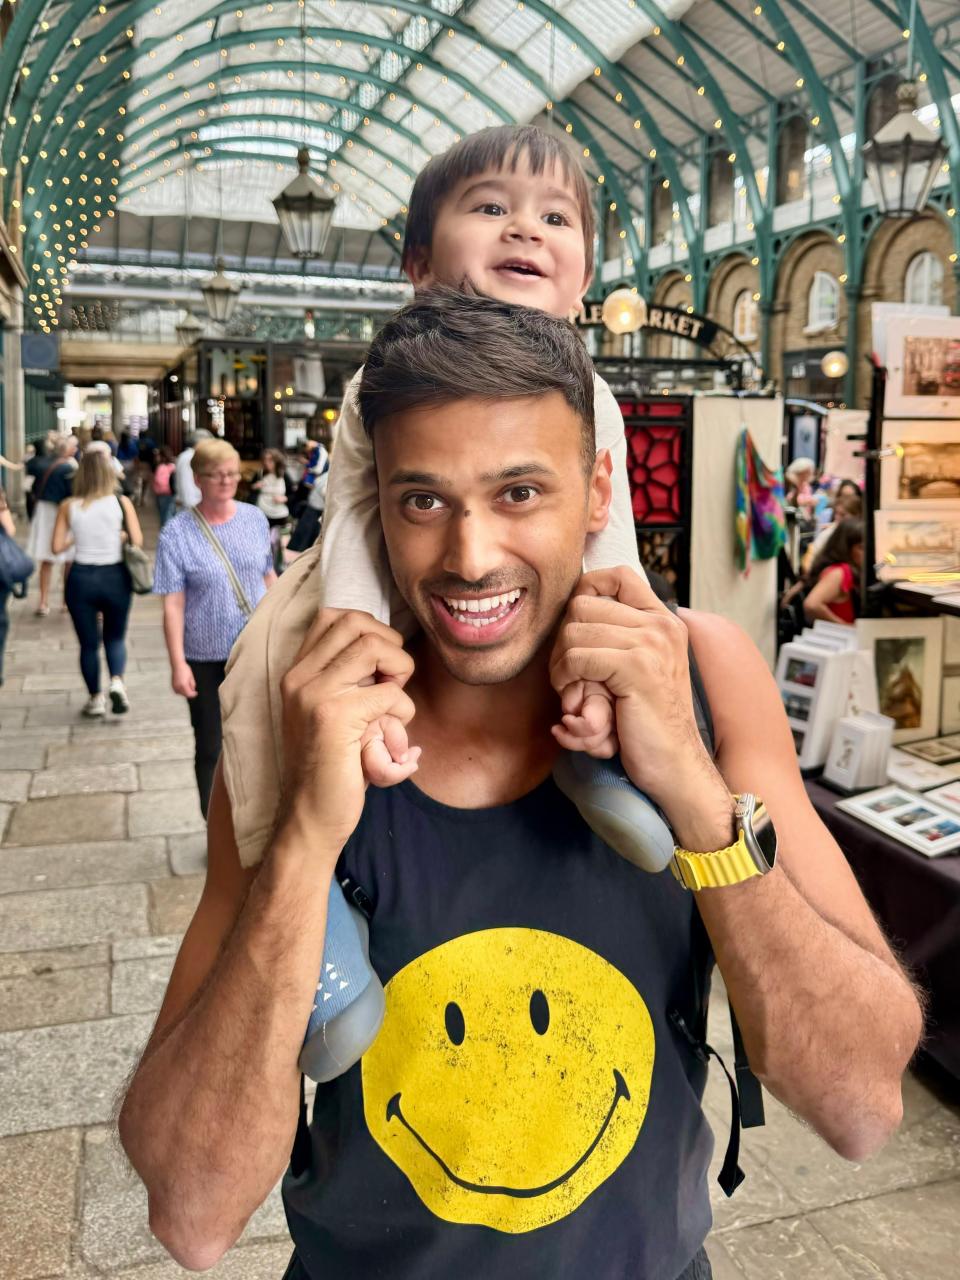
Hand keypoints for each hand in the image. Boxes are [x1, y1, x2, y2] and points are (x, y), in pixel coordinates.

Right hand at [172, 662, 196, 698]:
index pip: (189, 694)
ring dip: (185, 692)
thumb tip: (193, 690)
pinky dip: (181, 690)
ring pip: (181, 693)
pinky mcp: (172, 685)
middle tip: (193, 690)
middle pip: (185, 694)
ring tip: (188, 686)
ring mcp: (174, 686)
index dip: (193, 694)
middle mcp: (178, 687)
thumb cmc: (185, 670)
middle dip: (189, 693)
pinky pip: (177, 691)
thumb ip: (192, 685)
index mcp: (183, 685)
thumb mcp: (191, 678)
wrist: (177, 665)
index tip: (196, 693)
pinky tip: (183, 685)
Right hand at [279, 609, 416, 852]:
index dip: (369, 630)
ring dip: (399, 671)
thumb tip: (387, 644)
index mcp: (296, 673)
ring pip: (374, 647)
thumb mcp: (331, 713)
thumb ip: (346, 679)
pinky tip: (394, 739)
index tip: (380, 666)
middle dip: (389, 645)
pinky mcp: (334, 717)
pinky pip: (390, 694)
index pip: (333, 616)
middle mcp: (300, 677)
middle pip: (356, 622)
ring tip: (393, 704)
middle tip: (392, 682)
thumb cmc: (331, 767)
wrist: (310, 817)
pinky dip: (404, 712)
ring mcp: (314, 694)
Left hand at [549, 567, 714, 805]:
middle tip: (569, 676)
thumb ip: (617, 639)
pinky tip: (575, 705)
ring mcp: (651, 642)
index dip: (586, 591)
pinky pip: (578, 657)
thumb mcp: (637, 670)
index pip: (617, 575)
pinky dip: (566, 680)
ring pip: (573, 632)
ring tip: (574, 693)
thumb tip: (571, 610)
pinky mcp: (637, 667)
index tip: (576, 628)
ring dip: (561, 667)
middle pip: (582, 604)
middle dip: (564, 641)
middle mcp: (660, 624)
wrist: (675, 765)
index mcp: (663, 620)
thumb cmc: (648, 724)